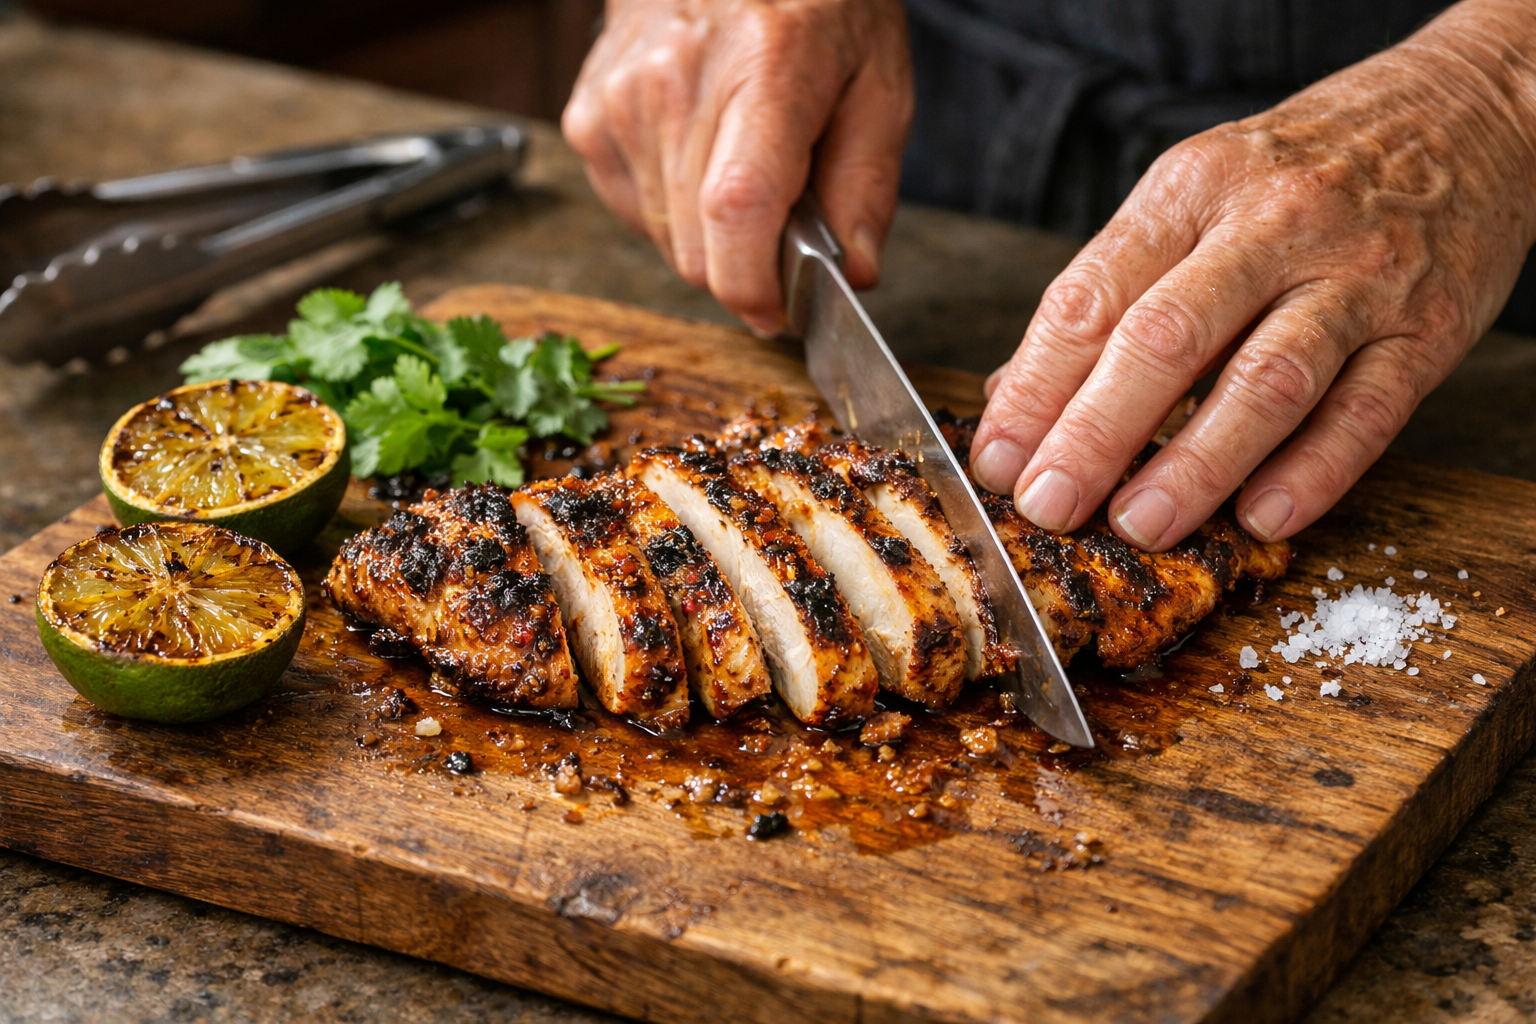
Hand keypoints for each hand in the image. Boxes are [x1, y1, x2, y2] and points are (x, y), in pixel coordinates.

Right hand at [562, 0, 911, 333]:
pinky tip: (700, 159)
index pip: (737, 208)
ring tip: (741, 167)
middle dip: (746, 263)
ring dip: (710, 236)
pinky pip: (635, 214)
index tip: (780, 311)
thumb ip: (867, 184)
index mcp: (766, 67)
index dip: (754, 285)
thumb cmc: (813, 7)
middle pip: (698, 248)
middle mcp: (677, 82)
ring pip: (666, 242)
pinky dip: (673, 211)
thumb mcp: (878, 82)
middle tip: (783, 217)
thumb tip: (854, 274)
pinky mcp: (589, 118)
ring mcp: (622, 101)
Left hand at [970, 0, 1535, 549]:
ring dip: (1195, 464)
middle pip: (1166, 339)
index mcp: (1190, 190)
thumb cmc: (1302, 172)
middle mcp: (1270, 226)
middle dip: (1095, 432)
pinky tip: (1262, 518)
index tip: (998, 459)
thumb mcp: (1194, 198)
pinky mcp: (1428, 328)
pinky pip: (1365, 412)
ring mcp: (1356, 277)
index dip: (1036, 387)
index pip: (1092, 296)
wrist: (1465, 116)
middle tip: (1049, 504)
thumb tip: (1016, 401)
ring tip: (1139, 524)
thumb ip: (1110, 294)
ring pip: (1264, 381)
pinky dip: (1312, 473)